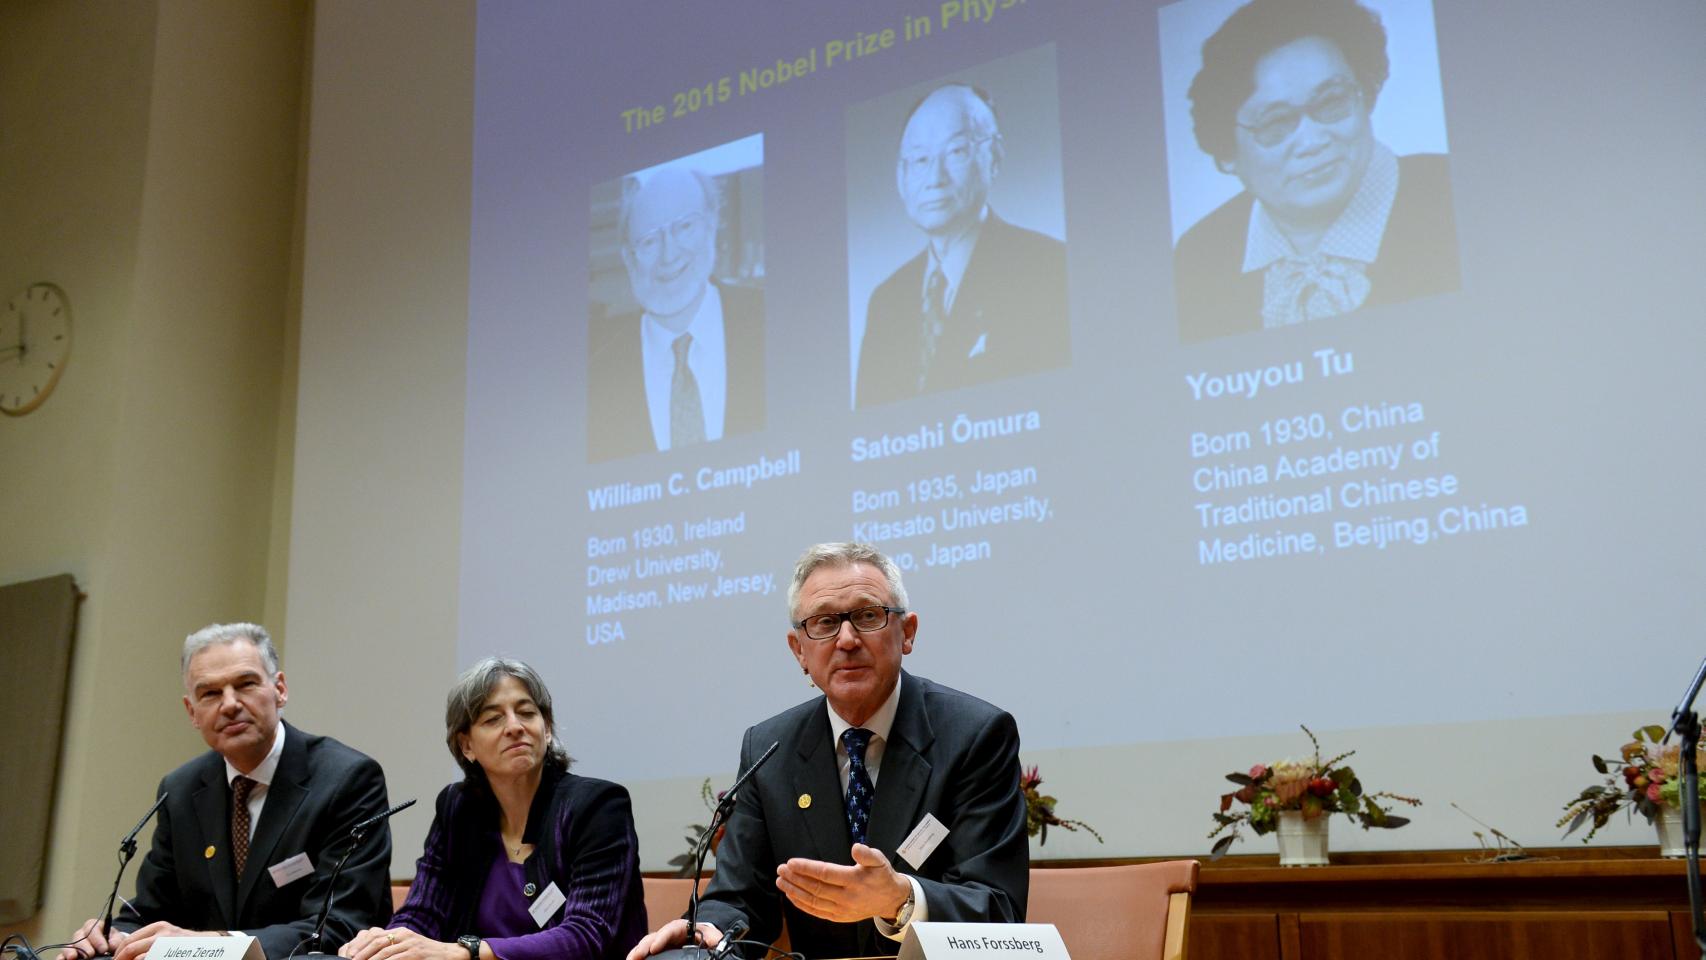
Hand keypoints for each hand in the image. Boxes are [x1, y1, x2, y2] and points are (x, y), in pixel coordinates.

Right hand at [60, 917, 124, 959]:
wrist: (108, 948)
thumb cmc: (112, 942)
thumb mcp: (116, 939)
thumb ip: (115, 941)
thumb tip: (111, 946)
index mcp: (94, 926)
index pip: (94, 929)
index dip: (98, 939)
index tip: (104, 949)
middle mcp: (82, 933)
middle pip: (80, 937)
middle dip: (85, 946)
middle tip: (91, 954)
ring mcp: (74, 943)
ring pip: (69, 945)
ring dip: (70, 951)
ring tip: (73, 958)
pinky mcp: (68, 952)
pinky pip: (62, 954)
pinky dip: (62, 957)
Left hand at [111, 922, 211, 959]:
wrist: (210, 945)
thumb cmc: (187, 945)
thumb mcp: (168, 937)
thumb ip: (151, 940)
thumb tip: (128, 952)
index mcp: (158, 927)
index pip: (129, 939)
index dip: (118, 953)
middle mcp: (161, 933)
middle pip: (129, 948)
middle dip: (119, 959)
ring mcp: (165, 944)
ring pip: (137, 957)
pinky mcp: (168, 953)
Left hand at [337, 928, 462, 959]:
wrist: (450, 955)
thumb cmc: (427, 956)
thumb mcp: (409, 948)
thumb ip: (393, 950)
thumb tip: (373, 957)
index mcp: (401, 933)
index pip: (375, 935)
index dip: (361, 945)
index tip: (349, 954)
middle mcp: (404, 935)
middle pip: (377, 941)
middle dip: (361, 952)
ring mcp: (410, 943)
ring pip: (384, 951)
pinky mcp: (416, 952)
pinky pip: (396, 958)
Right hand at [624, 919, 722, 959]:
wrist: (707, 938)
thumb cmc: (709, 937)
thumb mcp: (715, 937)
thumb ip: (715, 940)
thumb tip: (718, 944)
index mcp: (683, 928)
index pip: (670, 929)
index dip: (661, 938)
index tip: (654, 948)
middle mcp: (669, 934)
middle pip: (653, 937)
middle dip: (643, 946)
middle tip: (634, 957)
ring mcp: (662, 942)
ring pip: (647, 945)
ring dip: (637, 952)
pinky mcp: (660, 951)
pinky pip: (647, 952)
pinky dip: (639, 956)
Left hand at [774, 843, 910, 923]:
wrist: (891, 900)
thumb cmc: (882, 877)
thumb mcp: (879, 860)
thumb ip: (867, 854)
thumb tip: (856, 848)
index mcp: (855, 880)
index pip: (825, 874)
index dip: (807, 868)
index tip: (791, 863)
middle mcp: (846, 897)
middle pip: (816, 888)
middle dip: (796, 878)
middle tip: (781, 869)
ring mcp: (841, 909)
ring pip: (813, 901)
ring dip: (795, 891)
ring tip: (781, 881)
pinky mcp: (838, 917)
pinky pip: (816, 912)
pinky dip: (802, 905)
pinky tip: (791, 896)